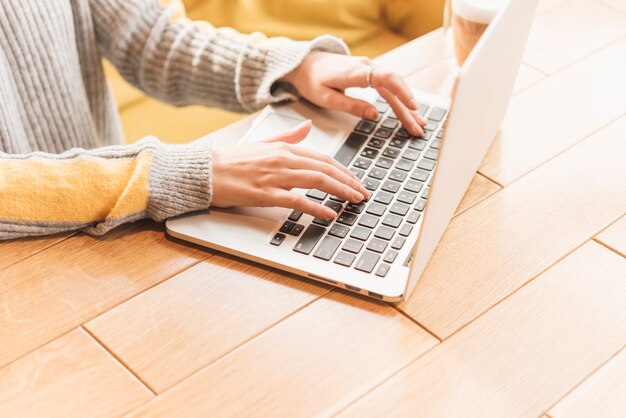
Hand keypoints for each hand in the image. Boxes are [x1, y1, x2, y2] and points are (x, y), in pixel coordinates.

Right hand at [211, 120, 369, 218]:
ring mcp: (275, 176)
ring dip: (340, 191)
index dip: (343, 170)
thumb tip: (308, 126)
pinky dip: (316, 207)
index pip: (322, 158)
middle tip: (363, 192)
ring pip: (317, 181)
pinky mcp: (266, 194)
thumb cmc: (232, 160)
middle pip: (325, 169)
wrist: (206, 171)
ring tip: (355, 200)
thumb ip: (288, 136)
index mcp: (284, 148)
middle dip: (349, 181)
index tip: (356, 180)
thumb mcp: (263, 143)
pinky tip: (329, 214)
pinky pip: (297, 201)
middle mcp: (283, 159)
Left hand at [281, 51, 426, 135]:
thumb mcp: (326, 98)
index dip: (401, 92)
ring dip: (406, 107)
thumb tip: (374, 114)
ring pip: (393, 88)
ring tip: (417, 125)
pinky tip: (408, 113)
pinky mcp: (369, 73)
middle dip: (407, 108)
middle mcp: (366, 66)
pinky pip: (388, 87)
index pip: (385, 78)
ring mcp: (369, 69)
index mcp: (354, 72)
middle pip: (394, 86)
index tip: (412, 107)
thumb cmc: (312, 80)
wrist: (305, 63)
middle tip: (417, 128)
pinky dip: (399, 101)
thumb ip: (350, 106)